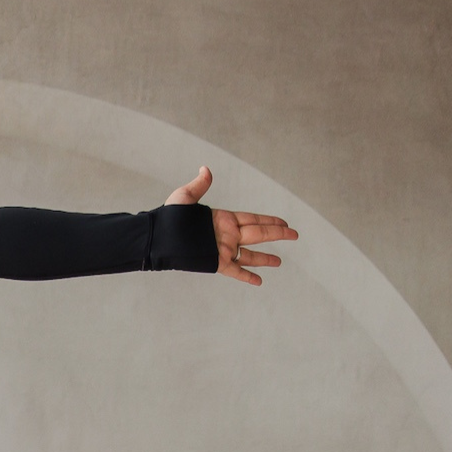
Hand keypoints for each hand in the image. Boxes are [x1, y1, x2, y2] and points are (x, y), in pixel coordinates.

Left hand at [166, 167, 297, 286]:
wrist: (157, 238)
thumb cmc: (168, 218)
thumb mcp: (184, 198)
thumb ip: (199, 186)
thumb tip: (206, 170)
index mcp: (224, 218)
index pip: (253, 219)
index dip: (270, 220)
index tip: (284, 223)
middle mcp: (227, 234)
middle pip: (258, 234)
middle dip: (277, 234)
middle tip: (295, 235)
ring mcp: (223, 249)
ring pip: (250, 254)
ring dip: (265, 258)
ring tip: (279, 262)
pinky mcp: (215, 262)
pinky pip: (235, 270)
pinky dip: (247, 276)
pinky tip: (259, 281)